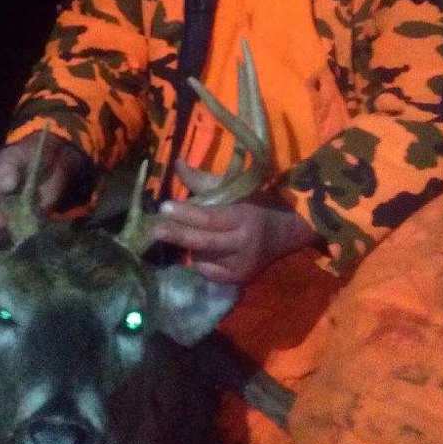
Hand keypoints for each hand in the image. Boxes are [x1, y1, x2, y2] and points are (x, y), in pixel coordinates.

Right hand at [0, 131, 84, 232]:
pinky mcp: (22, 224)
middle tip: (2, 218)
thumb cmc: (29, 156)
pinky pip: (18, 235)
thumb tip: (2, 185)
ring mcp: (5, 215)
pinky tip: (32, 223)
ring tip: (19, 220)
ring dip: (7, 230)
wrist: (54, 164)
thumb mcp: (19, 154)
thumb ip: (9, 165)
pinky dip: (24, 232)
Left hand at [150, 160, 316, 282]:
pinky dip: (199, 260)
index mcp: (244, 218)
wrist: (288, 232)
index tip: (164, 207)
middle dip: (177, 235)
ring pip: (203, 258)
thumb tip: (175, 164)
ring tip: (178, 234)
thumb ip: (204, 180)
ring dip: (188, 247)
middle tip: (154, 230)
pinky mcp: (238, 279)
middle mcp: (243, 245)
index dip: (186, 214)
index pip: (209, 218)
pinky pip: (209, 271)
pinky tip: (197, 251)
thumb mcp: (235, 189)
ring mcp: (241, 265)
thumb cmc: (259, 204)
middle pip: (203, 242)